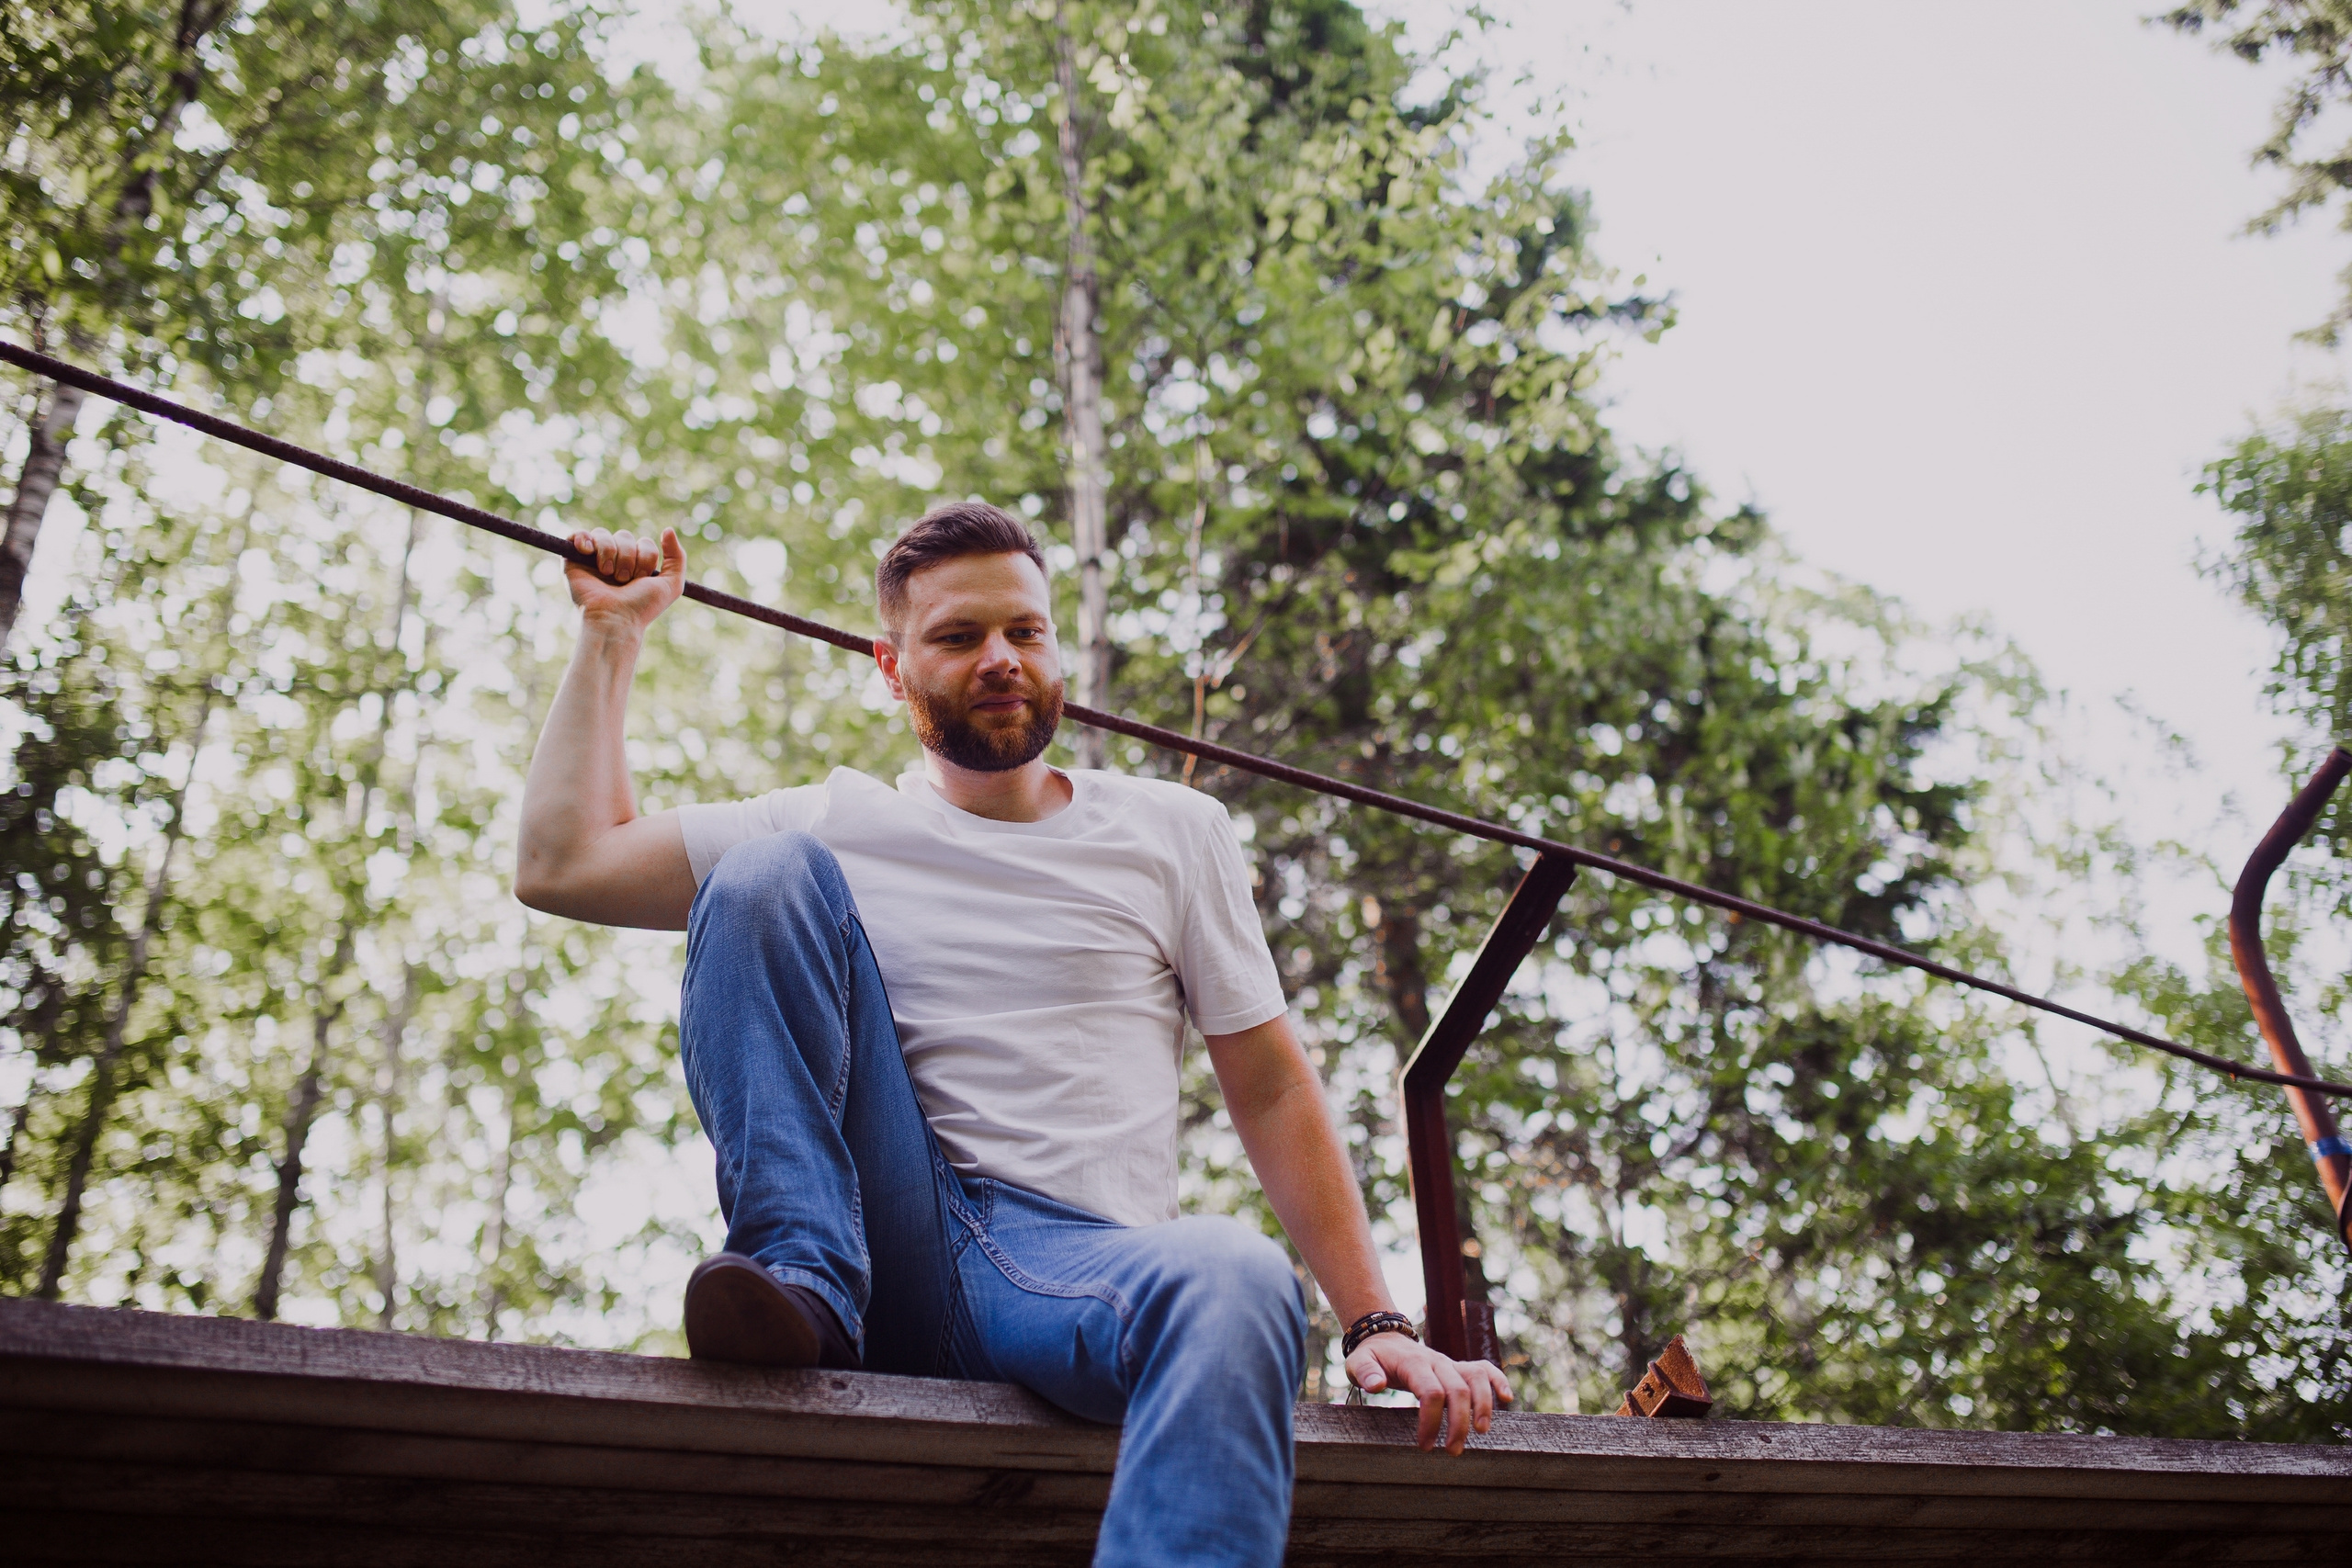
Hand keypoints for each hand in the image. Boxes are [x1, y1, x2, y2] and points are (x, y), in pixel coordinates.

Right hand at [566, 527, 684, 635]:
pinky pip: (577, 535)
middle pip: (624, 536)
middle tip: (624, 579)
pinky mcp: (573, 562)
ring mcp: (593, 560)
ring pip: (603, 534)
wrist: (615, 619)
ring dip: (609, 553)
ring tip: (608, 574)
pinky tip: (588, 552)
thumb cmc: (642, 606)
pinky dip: (583, 538)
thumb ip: (677, 557)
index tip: (641, 579)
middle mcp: (614, 560)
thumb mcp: (672, 584)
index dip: (646, 557)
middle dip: (628, 557)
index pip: (644, 543)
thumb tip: (668, 529)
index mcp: (635, 564)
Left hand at [1347, 1331, 1510, 1454]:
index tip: (1425, 1446)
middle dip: (1459, 1423)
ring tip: (1482, 1432)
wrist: (1384, 1339)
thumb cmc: (1371, 1357)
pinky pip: (1484, 1369)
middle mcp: (1437, 1361)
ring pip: (1476, 1379)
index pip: (1431, 1392)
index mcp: (1414, 1363)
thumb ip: (1365, 1372)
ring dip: (1483, 1405)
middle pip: (1458, 1390)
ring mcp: (1450, 1363)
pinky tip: (1507, 1398)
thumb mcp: (1358, 1362)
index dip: (1431, 1421)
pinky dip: (1498, 1380)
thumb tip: (1376, 1385)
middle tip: (1453, 1451)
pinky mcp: (1458, 1367)